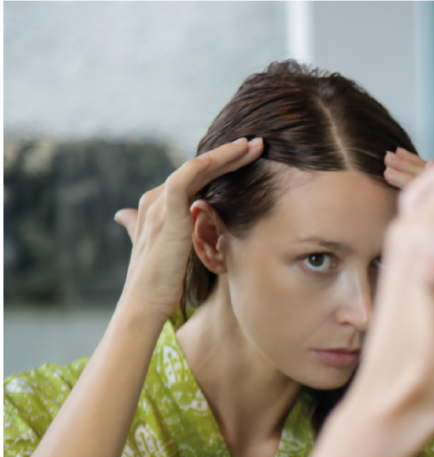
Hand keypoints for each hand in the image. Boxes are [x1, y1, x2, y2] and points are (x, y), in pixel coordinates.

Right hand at [114, 138, 263, 321]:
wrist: (146, 304)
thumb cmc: (162, 281)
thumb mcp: (173, 249)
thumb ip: (174, 231)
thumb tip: (169, 225)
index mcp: (160, 205)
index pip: (196, 176)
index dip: (224, 164)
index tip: (251, 156)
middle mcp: (157, 200)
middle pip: (199, 169)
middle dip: (230, 155)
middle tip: (257, 144)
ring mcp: (159, 206)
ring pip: (195, 168)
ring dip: (225, 155)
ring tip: (251, 146)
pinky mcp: (165, 216)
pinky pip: (182, 181)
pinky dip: (202, 166)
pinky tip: (226, 156)